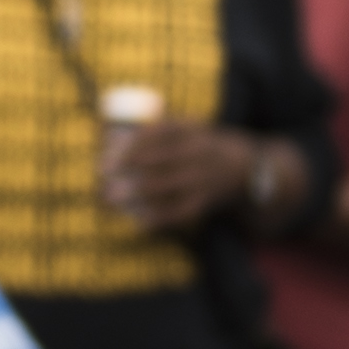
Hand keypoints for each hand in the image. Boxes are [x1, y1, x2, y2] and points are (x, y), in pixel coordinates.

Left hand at [105, 121, 259, 231]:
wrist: (247, 170)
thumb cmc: (203, 146)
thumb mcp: (189, 128)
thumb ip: (157, 128)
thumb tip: (110, 132)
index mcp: (192, 132)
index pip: (156, 134)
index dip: (130, 143)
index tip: (106, 152)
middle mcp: (197, 155)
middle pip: (156, 161)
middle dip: (126, 169)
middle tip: (101, 176)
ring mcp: (200, 180)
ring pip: (163, 187)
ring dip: (133, 194)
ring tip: (109, 197)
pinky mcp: (203, 203)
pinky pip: (176, 212)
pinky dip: (156, 217)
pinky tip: (136, 220)